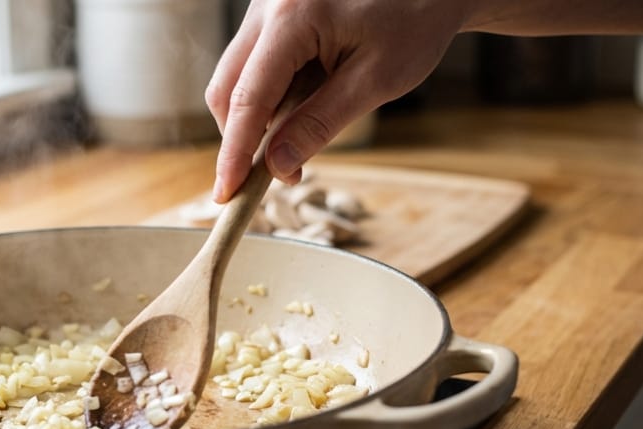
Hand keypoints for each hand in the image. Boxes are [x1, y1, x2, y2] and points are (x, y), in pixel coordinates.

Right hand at [206, 0, 464, 201]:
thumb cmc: (414, 19)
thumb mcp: (374, 81)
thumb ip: (320, 124)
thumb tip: (277, 166)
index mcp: (292, 16)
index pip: (247, 100)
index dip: (235, 154)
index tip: (228, 195)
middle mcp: (268, 3)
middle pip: (227, 88)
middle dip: (241, 139)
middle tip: (274, 175)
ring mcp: (267, 3)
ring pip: (237, 76)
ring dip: (258, 117)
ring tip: (301, 134)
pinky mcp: (274, 9)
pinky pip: (255, 62)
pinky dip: (270, 94)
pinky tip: (305, 101)